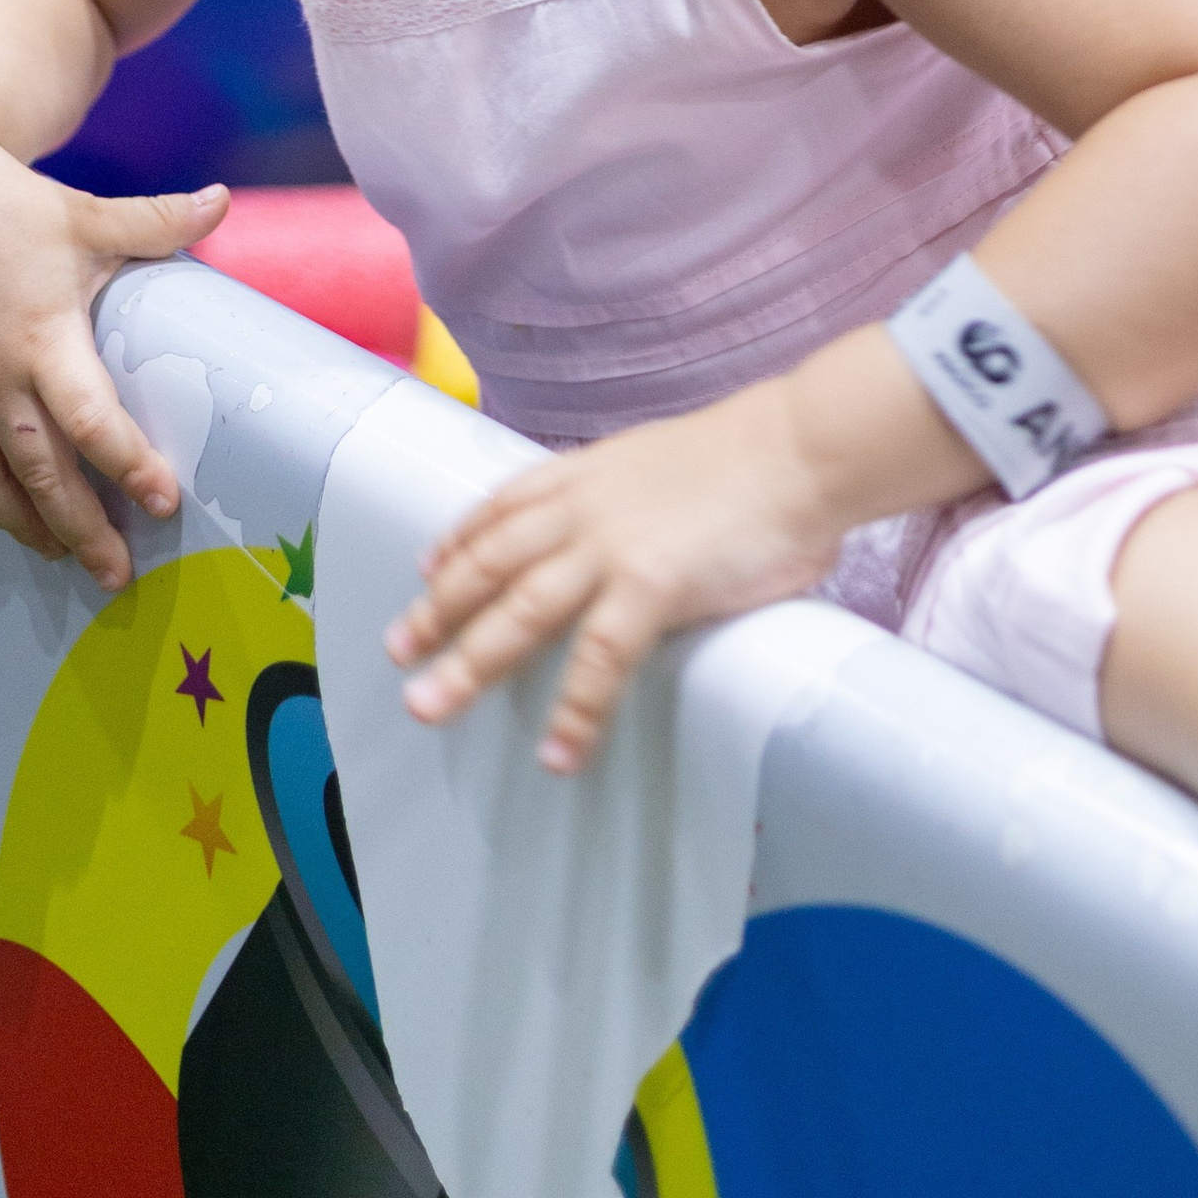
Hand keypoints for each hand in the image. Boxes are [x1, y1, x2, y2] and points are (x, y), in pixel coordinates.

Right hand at [0, 129, 225, 591]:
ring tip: (58, 554)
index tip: (162, 501)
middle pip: (39, 473)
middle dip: (80, 529)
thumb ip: (157, 220)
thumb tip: (222, 199)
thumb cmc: (4, 205)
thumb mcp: (86, 214)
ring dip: (22, 523)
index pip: (89, 421)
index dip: (128, 465)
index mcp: (41, 338)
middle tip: (116, 572)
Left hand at [384, 385, 841, 772]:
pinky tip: (557, 752)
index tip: (427, 569)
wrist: (800, 445)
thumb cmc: (754, 454)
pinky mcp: (650, 586)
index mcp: (588, 473)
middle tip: (398, 651)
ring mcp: (610, 548)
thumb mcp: (664, 459)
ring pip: (518, 613)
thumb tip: (634, 524)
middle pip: (489, 564)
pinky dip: (575, 711)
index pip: (502, 507)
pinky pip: (598, 662)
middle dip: (437, 611)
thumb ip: (631, 493)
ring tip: (429, 706)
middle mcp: (582, 508)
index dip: (458, 541)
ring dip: (468, 663)